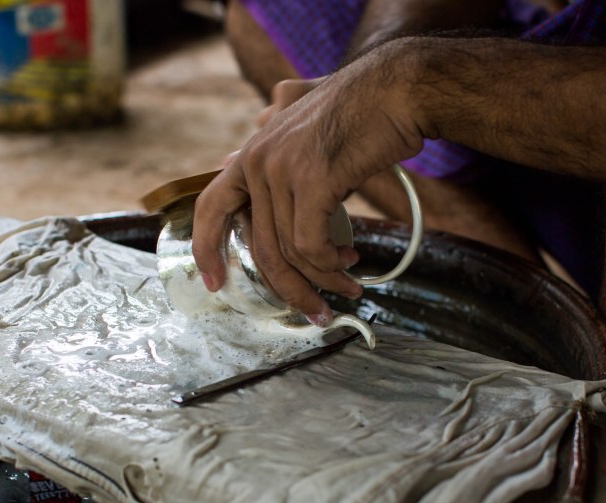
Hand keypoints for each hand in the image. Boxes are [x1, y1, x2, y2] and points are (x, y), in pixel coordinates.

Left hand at [191, 43, 423, 323]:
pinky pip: (310, 244)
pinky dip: (329, 264)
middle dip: (289, 288)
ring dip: (322, 279)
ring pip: (290, 252)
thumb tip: (233, 160)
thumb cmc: (363, 110)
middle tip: (316, 311)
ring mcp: (281, 169)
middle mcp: (258, 160)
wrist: (399, 89)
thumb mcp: (307, 124)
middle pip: (261, 247)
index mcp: (253, 151)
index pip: (212, 206)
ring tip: (349, 284)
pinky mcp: (311, 180)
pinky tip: (349, 261)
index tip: (213, 283)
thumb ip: (273, 144)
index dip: (206, 248)